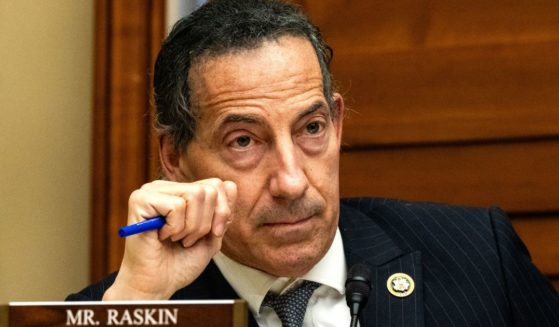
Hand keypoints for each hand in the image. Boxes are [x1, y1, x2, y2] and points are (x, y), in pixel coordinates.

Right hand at [102, 178, 236, 299]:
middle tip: (188, 239)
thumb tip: (230, 185)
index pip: (217, 184)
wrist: (157, 284)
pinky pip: (177, 206)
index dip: (222, 212)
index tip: (212, 234)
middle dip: (205, 223)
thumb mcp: (212, 235)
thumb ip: (223, 212)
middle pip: (209, 189)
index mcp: (181, 191)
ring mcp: (151, 190)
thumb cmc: (181, 263)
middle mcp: (166, 186)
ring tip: (175, 238)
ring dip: (190, 227)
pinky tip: (161, 236)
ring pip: (195, 194)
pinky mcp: (140, 200)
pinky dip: (175, 228)